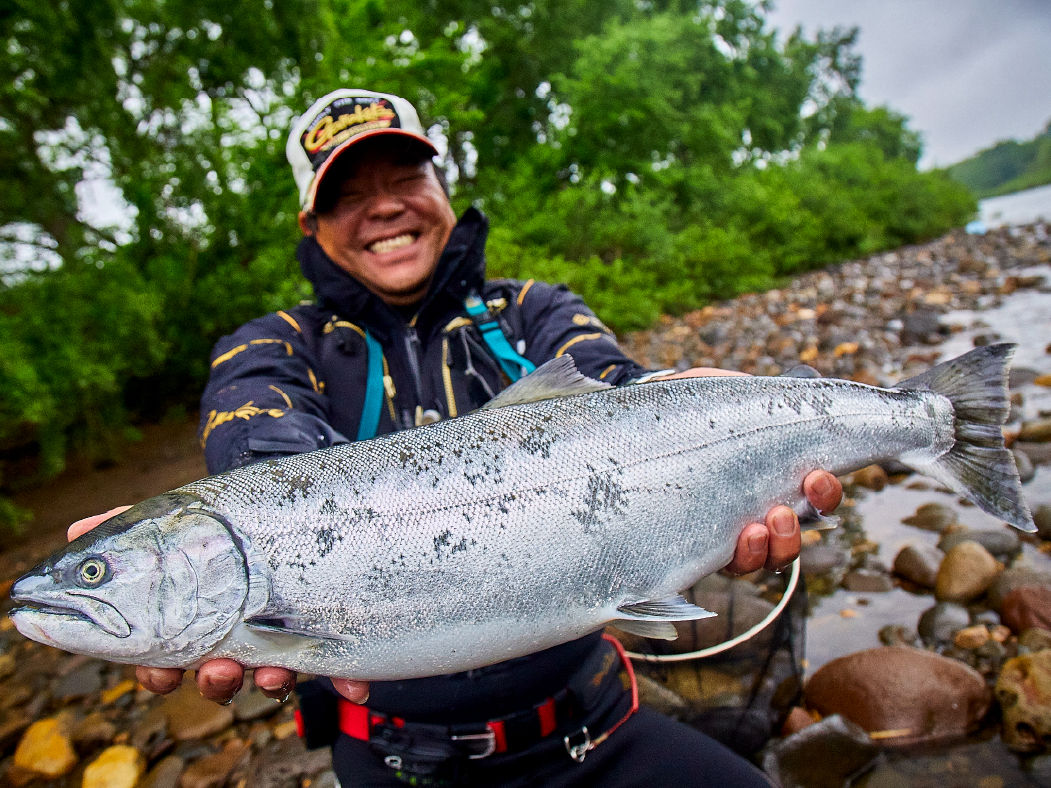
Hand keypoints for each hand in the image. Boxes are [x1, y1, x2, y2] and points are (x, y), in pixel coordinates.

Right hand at [68, 508, 369, 704]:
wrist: (288, 502)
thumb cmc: (224, 520)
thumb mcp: (179, 519)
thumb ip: (129, 526)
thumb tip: (75, 528)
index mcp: (193, 622)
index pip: (166, 659)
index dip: (160, 672)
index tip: (159, 672)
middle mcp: (236, 638)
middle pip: (219, 674)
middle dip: (216, 679)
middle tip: (218, 668)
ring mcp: (281, 638)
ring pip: (272, 673)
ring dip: (270, 680)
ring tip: (273, 672)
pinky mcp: (326, 632)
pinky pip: (338, 664)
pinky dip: (346, 678)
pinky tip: (354, 684)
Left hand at [650, 367, 843, 574]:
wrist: (647, 412)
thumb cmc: (696, 408)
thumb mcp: (735, 398)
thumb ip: (768, 400)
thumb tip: (803, 382)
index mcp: (772, 481)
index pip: (811, 502)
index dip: (823, 496)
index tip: (817, 476)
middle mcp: (752, 513)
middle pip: (788, 542)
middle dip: (795, 531)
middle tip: (783, 510)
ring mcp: (722, 533)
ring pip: (759, 560)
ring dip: (769, 548)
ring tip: (760, 527)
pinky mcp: (690, 543)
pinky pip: (719, 563)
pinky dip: (738, 557)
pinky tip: (739, 538)